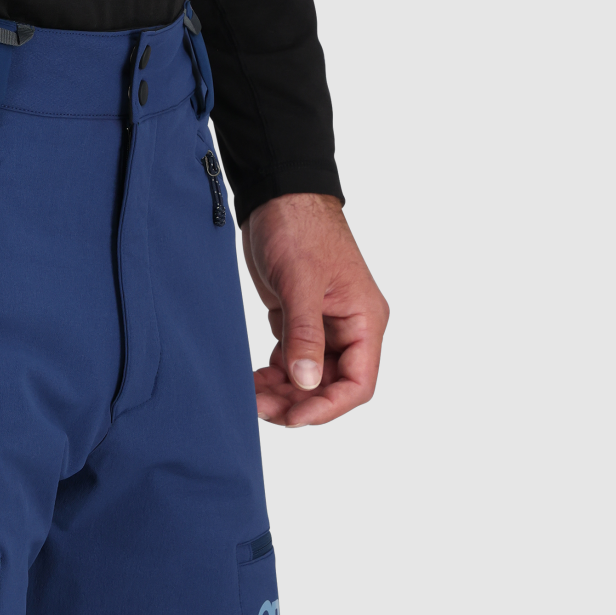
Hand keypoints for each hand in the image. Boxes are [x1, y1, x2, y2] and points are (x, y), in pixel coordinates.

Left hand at [243, 193, 387, 426]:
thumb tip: (306, 382)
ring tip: (250, 397)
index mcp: (365, 320)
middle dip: (298, 402)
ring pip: (309, 376)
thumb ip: (304, 334)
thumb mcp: (300, 282)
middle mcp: (350, 328)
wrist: (278, 196)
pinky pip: (292, 359)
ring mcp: (325, 325)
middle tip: (258, 407)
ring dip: (283, 392)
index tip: (293, 418)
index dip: (328, 407)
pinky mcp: (300, 319)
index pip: (358, 383)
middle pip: (331, 385)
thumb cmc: (299, 229)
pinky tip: (253, 379)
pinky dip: (274, 374)